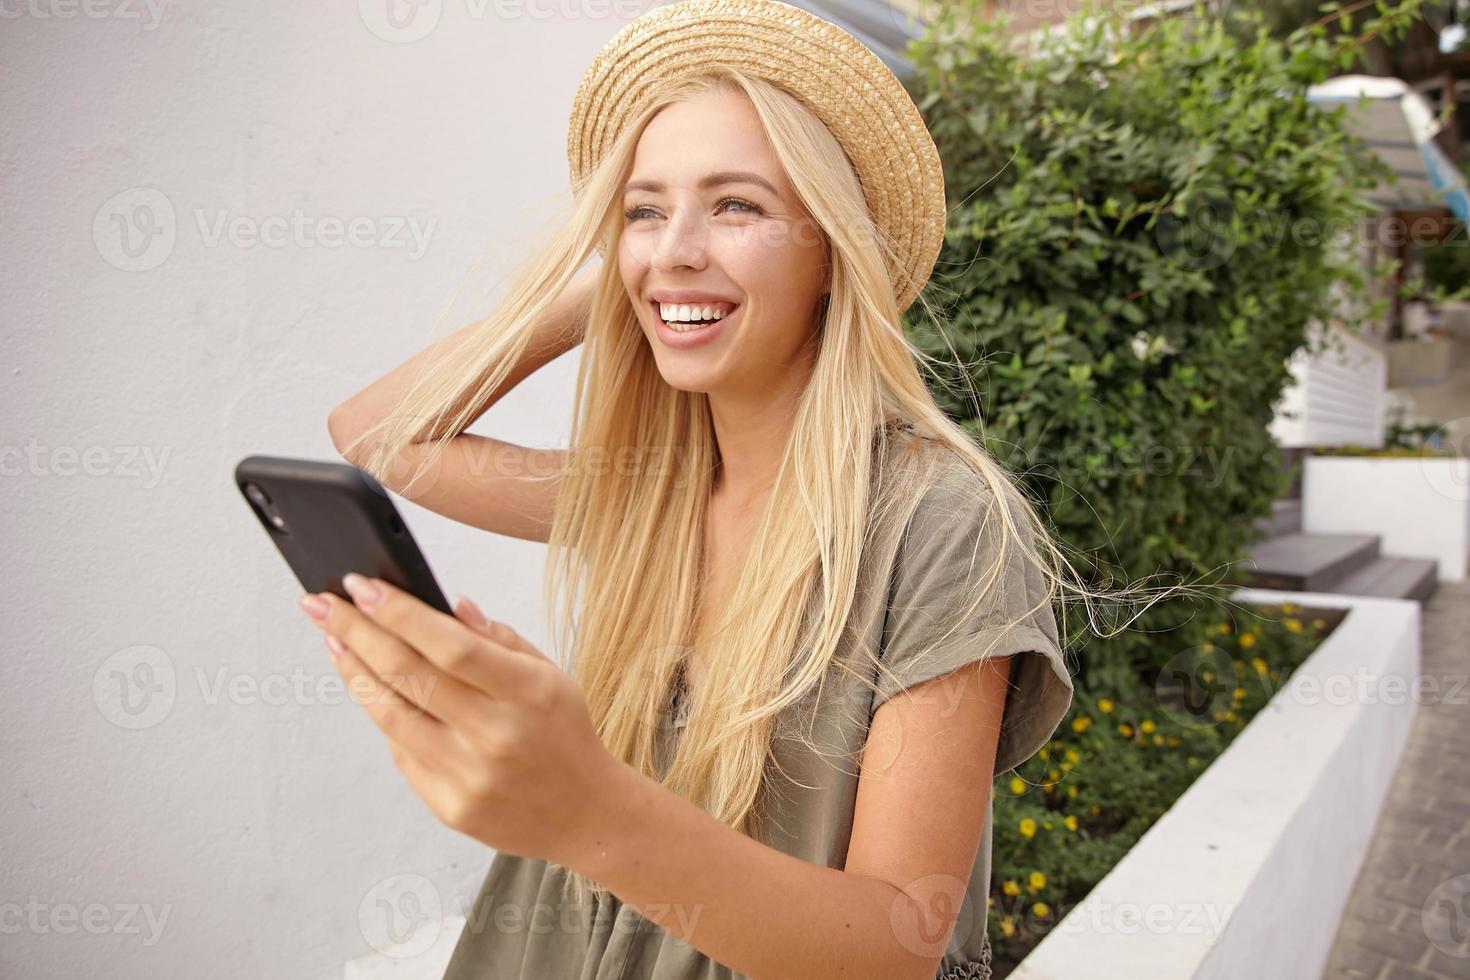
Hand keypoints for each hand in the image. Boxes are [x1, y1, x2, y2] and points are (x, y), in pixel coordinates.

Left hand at [297, 574, 619, 865]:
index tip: (359, 586)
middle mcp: (495, 736)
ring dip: (354, 672)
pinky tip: (374, 689)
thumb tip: (447, 606)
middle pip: (409, 675)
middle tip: (322, 604)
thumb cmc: (565, 736)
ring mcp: (468, 776)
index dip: (398, 613)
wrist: (585, 814)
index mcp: (528, 694)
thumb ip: (499, 639)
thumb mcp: (551, 675)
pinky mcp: (449, 807)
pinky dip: (384, 715)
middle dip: (355, 631)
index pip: (450, 645)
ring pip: (391, 714)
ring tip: (335, 640)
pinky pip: (401, 752)